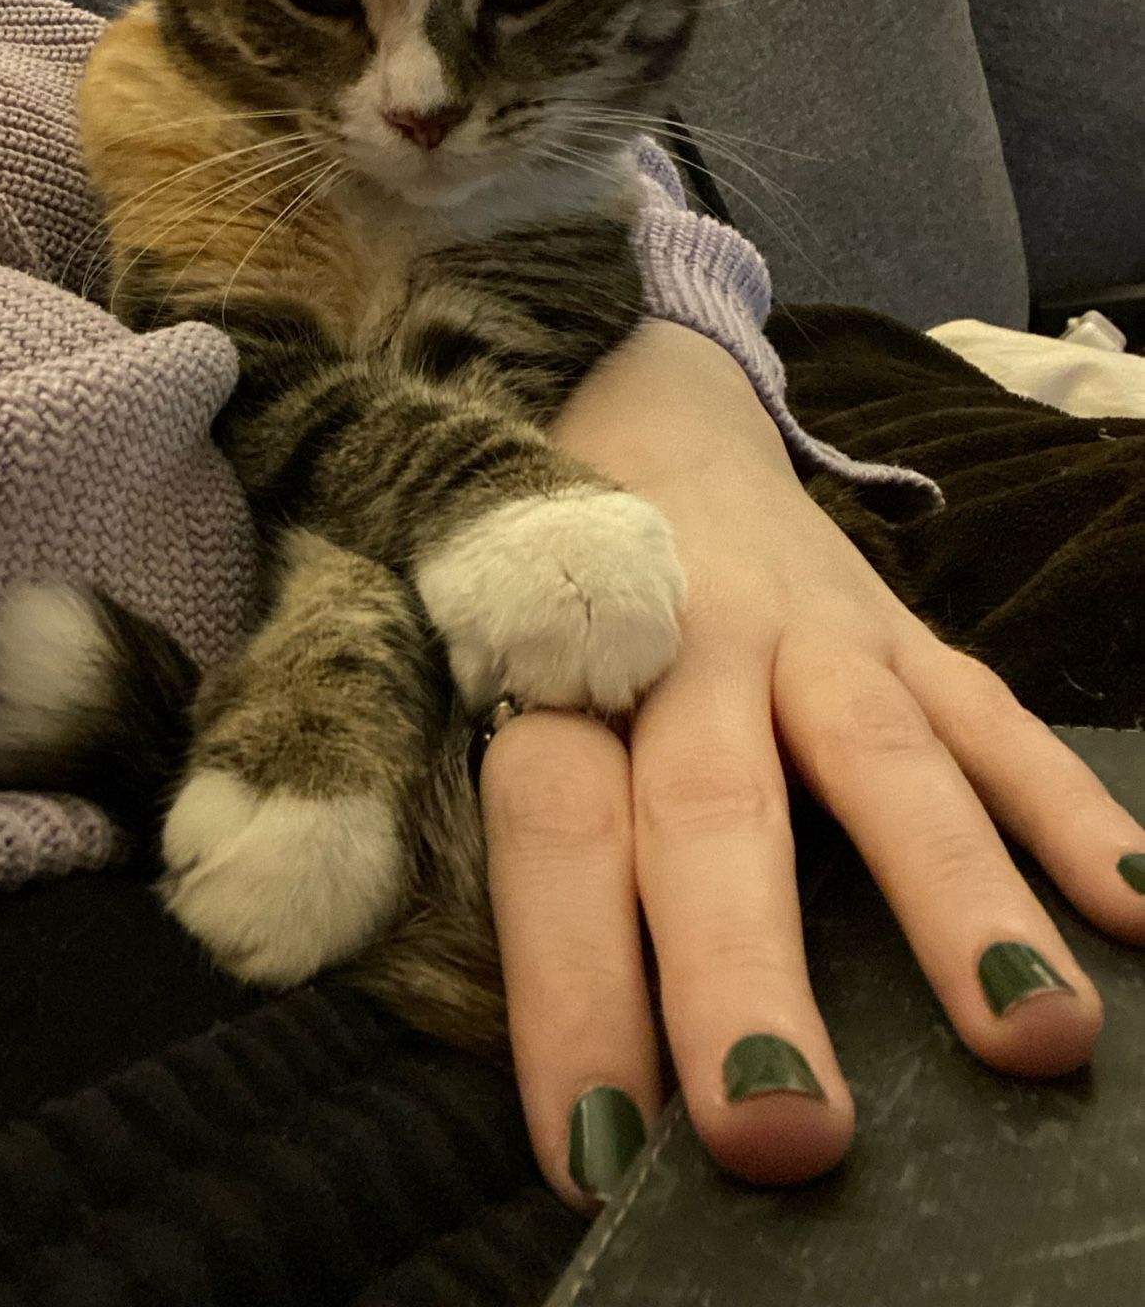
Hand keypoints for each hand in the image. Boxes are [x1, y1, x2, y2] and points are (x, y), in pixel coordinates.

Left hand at [484, 323, 1144, 1204]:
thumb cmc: (547, 590)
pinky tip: (1134, 905)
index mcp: (557, 669)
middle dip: (746, 970)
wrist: (645, 414)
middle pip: (712, 809)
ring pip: (881, 758)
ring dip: (953, 896)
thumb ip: (522, 830)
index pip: (554, 829)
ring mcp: (811, 633)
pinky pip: (988, 714)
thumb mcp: (487, 674)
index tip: (596, 1152)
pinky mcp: (904, 629)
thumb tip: (570, 1065)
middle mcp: (687, 645)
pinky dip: (1062, 804)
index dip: (571, 986)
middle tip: (784, 1127)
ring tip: (1030, 1032)